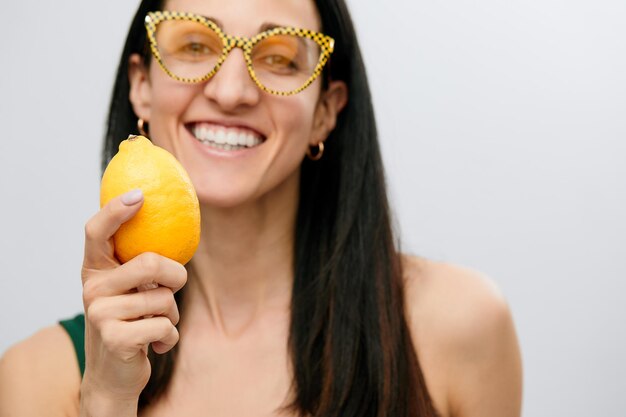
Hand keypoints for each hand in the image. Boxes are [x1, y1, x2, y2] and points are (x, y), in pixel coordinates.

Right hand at [79, 189, 186, 413]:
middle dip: (175, 276)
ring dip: (172, 314)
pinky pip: (165, 325)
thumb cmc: (130, 321)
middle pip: (149, 263)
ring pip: (163, 298)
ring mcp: (99, 313)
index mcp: (95, 270)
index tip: (140, 194)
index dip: (116, 210)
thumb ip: (141, 263)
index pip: (96, 231)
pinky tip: (155, 344)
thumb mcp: (131, 289)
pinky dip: (170, 336)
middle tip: (175, 287)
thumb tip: (176, 221)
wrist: (114, 374)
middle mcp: (92, 288)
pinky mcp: (115, 338)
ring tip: (157, 323)